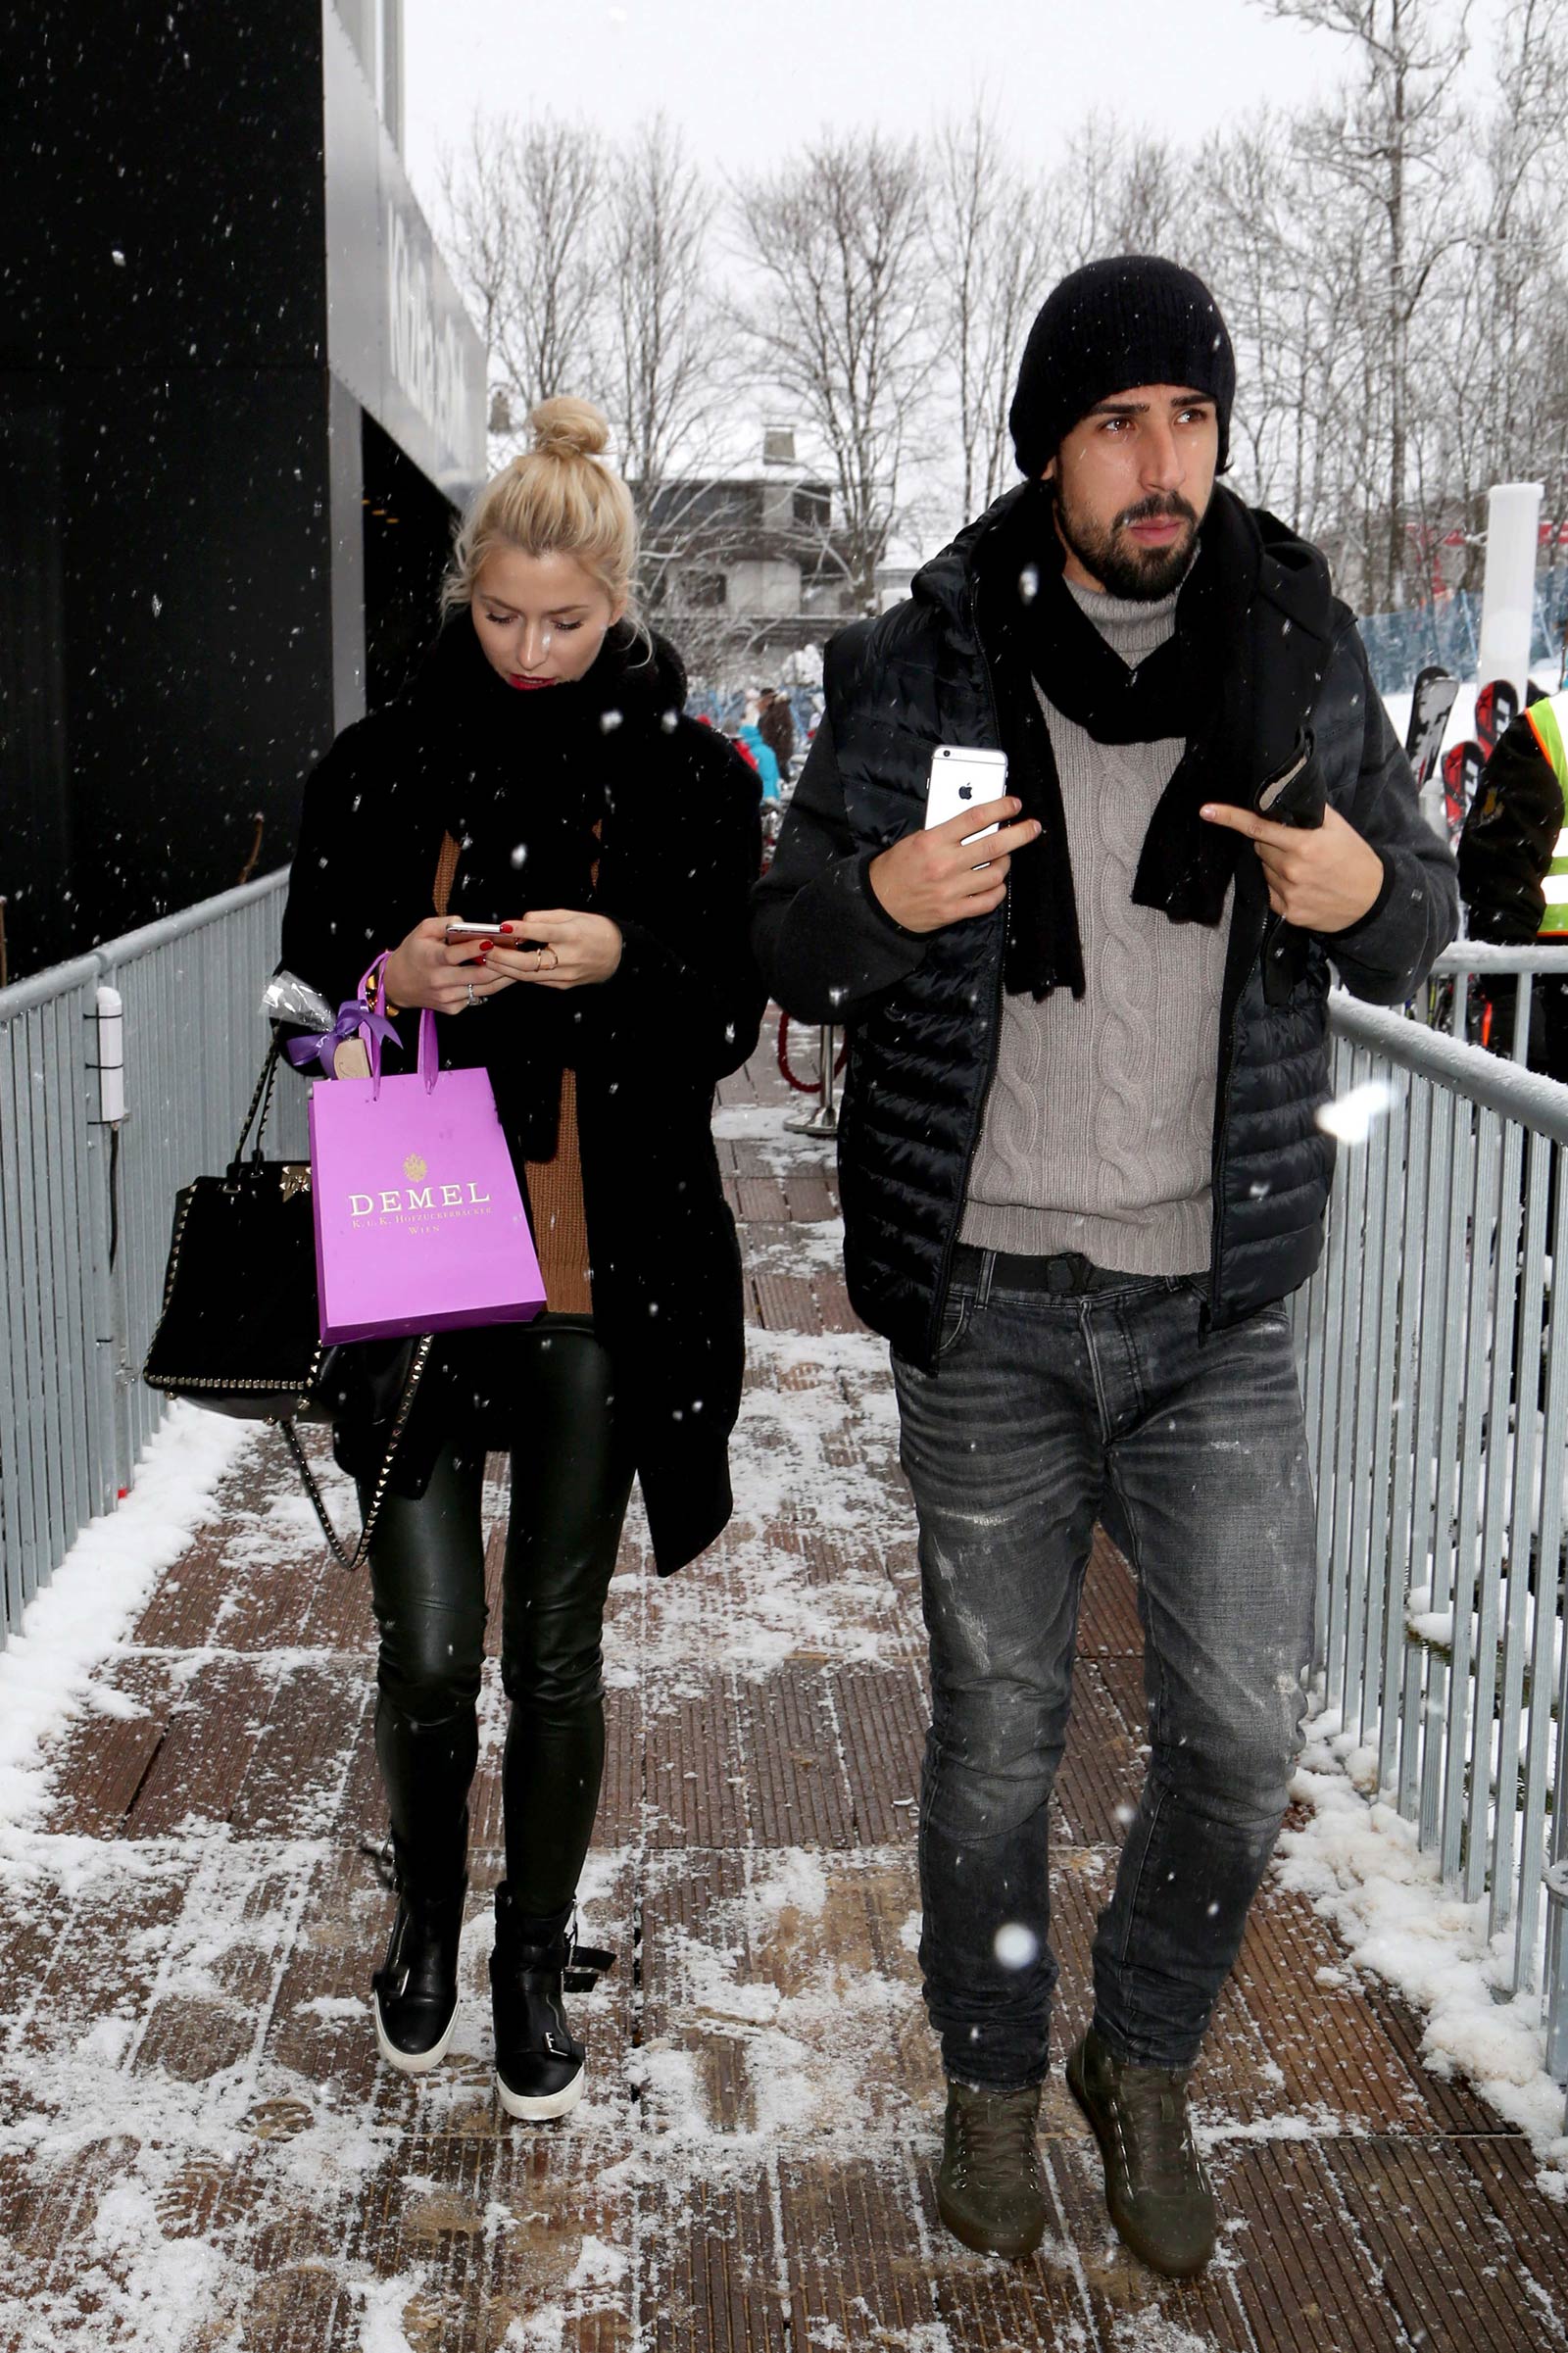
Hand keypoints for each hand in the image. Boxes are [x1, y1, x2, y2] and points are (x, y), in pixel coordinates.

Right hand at [382, 917, 516, 1012]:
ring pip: (483, 989)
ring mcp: (447, 998)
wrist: (397, 984)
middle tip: (516, 954)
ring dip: (503, 977)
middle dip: (500, 965)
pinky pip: (477, 996)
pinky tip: (499, 976)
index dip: (474, 948)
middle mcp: (439, 981)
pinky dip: (490, 986)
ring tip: (517, 965)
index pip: (455, 955)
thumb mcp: (422, 930)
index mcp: (431, 959)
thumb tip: (467, 923)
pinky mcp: (452, 1008)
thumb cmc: (413, 952)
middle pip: (477, 975)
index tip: (491, 941)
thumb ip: (445, 923)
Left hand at [484, 910, 623, 989]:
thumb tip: (519, 924)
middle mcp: (569, 958)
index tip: (502, 927)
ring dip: (504, 968)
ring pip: (529, 975)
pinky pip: (536, 980)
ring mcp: (566, 975)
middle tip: (484, 949)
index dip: (521, 930)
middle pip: (530, 962)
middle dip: (503, 957)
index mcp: (573, 935)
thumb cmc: (593, 930)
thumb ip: (544, 919)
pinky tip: (503, 968)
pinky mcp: (563, 985)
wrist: (617, 954)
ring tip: (486, 960)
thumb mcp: (572, 915)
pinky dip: (517, 974)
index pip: (543, 932)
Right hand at [869, 796, 1041, 932]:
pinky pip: (988, 901)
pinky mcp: (954, 911)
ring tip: (1003, 859)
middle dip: (1020, 834)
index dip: (1000, 808)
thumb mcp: (914, 840)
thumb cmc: (895, 870)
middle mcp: (945, 865)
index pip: (974, 818)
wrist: (878, 905)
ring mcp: (951, 890)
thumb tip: (977, 823)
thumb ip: (945, 832)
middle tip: (1033, 828)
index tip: (1014, 804)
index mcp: (932, 841)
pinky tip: (995, 884)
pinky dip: (997, 891)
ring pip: (995, 874)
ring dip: (1005, 864)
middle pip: (994, 846)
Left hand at [1199, 801, 1384, 932]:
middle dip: (1270, 843)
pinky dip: (1278, 886)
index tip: (1207, 811)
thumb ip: (1311, 812)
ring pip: (1263, 871)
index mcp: (1305, 845)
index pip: (1259, 828)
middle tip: (1293, 845)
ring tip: (1302, 868)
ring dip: (1274, 865)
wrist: (1373, 900)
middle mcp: (1293, 870)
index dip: (1230, 818)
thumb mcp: (1339, 828)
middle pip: (1260, 848)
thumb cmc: (1356, 860)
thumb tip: (1287, 797)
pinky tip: (1301, 885)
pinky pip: (1270, 893)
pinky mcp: (1289, 913)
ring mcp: (1290, 894)